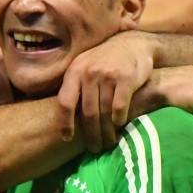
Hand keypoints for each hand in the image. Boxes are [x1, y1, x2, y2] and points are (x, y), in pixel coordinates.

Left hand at [57, 31, 155, 151]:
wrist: (133, 44)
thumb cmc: (105, 60)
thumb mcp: (84, 67)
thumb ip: (74, 86)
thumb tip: (60, 116)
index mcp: (74, 72)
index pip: (65, 102)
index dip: (65, 123)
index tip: (67, 138)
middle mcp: (89, 72)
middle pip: (87, 112)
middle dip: (91, 135)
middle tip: (95, 148)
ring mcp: (108, 74)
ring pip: (104, 112)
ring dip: (106, 132)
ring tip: (108, 142)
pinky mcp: (126, 78)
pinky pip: (120, 107)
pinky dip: (119, 120)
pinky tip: (120, 125)